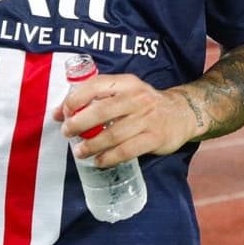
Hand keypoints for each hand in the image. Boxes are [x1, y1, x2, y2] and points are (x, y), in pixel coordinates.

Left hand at [53, 73, 198, 167]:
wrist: (182, 112)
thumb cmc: (145, 104)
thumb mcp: (126, 92)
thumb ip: (97, 99)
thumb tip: (61, 112)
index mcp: (127, 83)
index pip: (96, 85)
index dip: (76, 98)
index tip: (63, 112)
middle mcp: (137, 98)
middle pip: (102, 110)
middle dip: (80, 123)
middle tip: (67, 132)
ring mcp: (147, 118)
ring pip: (113, 134)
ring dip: (92, 145)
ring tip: (79, 152)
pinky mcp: (154, 137)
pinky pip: (127, 150)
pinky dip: (109, 158)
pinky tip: (99, 161)